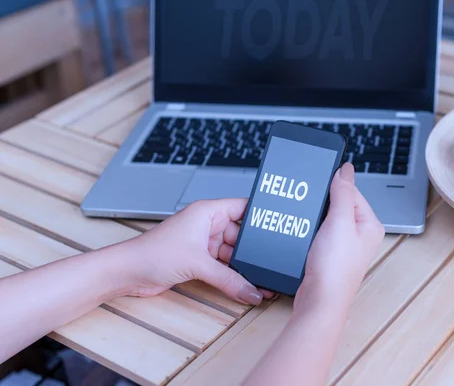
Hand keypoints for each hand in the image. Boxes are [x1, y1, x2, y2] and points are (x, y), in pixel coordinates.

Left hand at [119, 199, 273, 304]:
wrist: (127, 273)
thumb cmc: (152, 253)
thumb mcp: (198, 264)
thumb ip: (229, 279)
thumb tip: (252, 291)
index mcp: (208, 211)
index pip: (244, 207)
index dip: (261, 215)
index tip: (280, 224)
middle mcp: (208, 225)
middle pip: (242, 235)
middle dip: (255, 250)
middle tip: (274, 261)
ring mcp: (204, 244)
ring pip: (234, 254)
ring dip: (245, 267)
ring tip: (263, 279)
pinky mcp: (199, 261)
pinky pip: (224, 267)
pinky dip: (234, 276)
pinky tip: (247, 285)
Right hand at [293, 163, 384, 313]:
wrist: (319, 301)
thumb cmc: (334, 269)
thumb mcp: (340, 222)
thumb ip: (343, 193)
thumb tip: (346, 170)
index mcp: (370, 225)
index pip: (352, 192)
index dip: (333, 187)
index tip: (316, 184)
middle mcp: (361, 235)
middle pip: (339, 204)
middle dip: (322, 203)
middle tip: (308, 205)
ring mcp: (345, 246)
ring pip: (327, 219)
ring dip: (315, 216)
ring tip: (305, 220)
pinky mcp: (330, 255)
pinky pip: (320, 232)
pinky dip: (310, 229)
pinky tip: (302, 231)